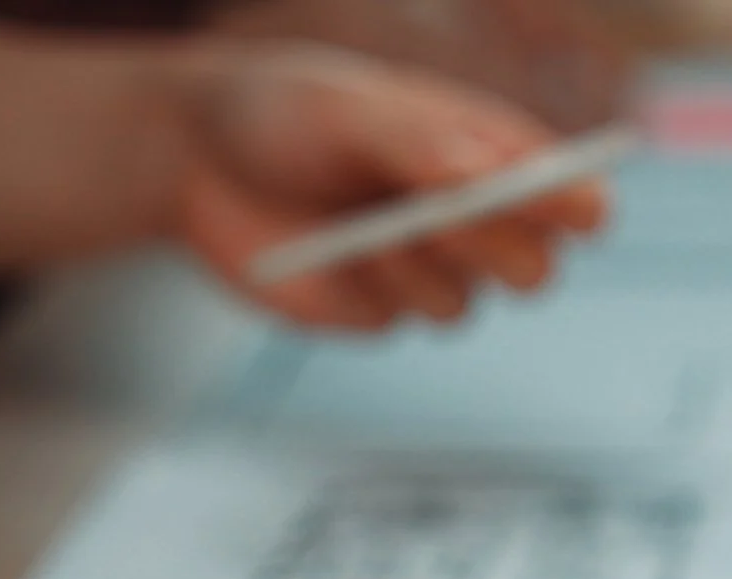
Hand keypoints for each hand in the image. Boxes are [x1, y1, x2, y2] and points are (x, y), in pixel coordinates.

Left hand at [0, 6, 608, 321]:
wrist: (159, 154)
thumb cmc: (248, 103)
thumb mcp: (332, 101)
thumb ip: (432, 138)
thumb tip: (519, 171)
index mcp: (457, 144)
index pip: (551, 182)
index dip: (569, 200)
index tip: (572, 210)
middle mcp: (449, 208)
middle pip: (523, 253)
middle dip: (486, 242)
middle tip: (434, 225)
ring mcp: (411, 262)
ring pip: (460, 299)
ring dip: (405, 267)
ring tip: (335, 228)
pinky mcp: (359, 305)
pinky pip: (390, 323)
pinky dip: (352, 295)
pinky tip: (307, 261)